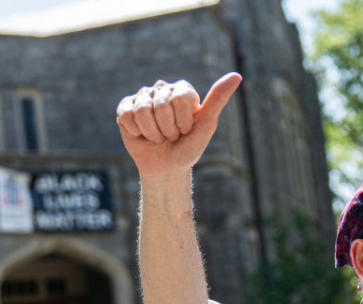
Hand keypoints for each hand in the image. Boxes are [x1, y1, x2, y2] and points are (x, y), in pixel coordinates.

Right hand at [115, 73, 241, 177]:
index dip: (183, 121)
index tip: (186, 130)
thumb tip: (237, 75)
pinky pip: (127, 116)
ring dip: (152, 133)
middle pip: (161, 105)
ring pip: (142, 111)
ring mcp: (142, 97)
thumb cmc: (188, 148)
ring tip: (158, 137)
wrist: (166, 168)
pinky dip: (137, 132)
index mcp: (182, 90)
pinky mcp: (125, 109)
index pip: (180, 98)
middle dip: (168, 129)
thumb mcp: (206, 126)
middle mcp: (162, 89)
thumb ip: (218, 99)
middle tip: (171, 136)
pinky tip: (143, 135)